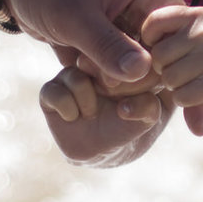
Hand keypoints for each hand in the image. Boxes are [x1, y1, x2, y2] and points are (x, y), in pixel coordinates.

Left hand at [0, 0, 181, 87]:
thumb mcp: (73, 14)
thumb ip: (107, 46)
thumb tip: (143, 73)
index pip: (175, 40)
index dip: (151, 68)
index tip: (112, 78)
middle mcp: (152, 2)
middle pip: (161, 56)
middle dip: (126, 75)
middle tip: (88, 71)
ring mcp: (135, 18)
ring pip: (140, 65)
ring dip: (111, 76)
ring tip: (79, 65)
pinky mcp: (116, 32)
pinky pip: (120, 64)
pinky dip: (101, 73)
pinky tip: (77, 66)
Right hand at [37, 67, 202, 167]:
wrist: (108, 150)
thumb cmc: (135, 124)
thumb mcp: (151, 115)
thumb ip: (148, 105)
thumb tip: (127, 104)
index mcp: (122, 56)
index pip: (123, 51)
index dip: (133, 74)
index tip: (141, 92)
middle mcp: (95, 59)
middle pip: (96, 58)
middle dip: (110, 85)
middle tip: (114, 97)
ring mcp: (72, 73)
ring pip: (74, 75)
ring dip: (88, 101)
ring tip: (92, 113)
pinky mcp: (52, 90)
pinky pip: (54, 92)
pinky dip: (68, 109)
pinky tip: (74, 117)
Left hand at [140, 4, 202, 108]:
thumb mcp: (201, 32)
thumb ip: (171, 36)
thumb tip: (131, 57)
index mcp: (196, 14)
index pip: (152, 22)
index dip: (150, 41)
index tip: (164, 51)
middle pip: (157, 57)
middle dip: (164, 70)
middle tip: (183, 72)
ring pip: (168, 79)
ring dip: (176, 87)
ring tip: (196, 81)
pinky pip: (182, 96)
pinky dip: (188, 100)